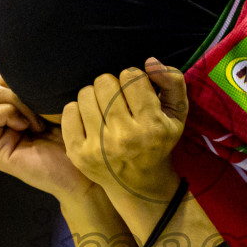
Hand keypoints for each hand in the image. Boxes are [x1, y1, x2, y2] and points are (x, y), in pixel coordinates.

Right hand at [0, 76, 95, 204]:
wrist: (87, 171)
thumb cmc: (81, 135)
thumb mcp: (58, 102)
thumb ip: (38, 86)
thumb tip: (20, 59)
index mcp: (19, 110)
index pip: (8, 75)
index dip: (25, 77)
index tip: (50, 96)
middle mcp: (6, 122)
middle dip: (20, 89)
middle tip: (43, 111)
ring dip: (17, 102)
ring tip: (39, 122)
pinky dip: (6, 114)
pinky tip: (30, 127)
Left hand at [62, 59, 187, 205]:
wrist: (138, 185)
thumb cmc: (159, 142)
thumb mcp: (177, 114)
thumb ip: (172, 82)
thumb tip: (149, 62)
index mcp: (151, 126)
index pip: (131, 77)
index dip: (133, 79)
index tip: (136, 93)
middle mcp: (124, 137)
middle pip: (105, 82)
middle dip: (113, 86)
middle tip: (119, 101)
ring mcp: (97, 147)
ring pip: (86, 93)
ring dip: (96, 97)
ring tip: (105, 110)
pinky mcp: (78, 153)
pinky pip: (69, 111)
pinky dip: (79, 110)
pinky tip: (91, 120)